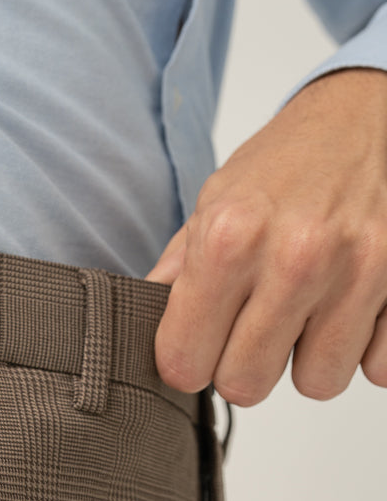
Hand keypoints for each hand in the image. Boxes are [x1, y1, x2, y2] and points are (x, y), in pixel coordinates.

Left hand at [144, 66, 386, 404]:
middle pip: (246, 385)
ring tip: (307, 313)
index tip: (198, 344)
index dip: (187, 360)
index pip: (185, 362)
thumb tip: (138, 319)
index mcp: (230, 238)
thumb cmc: (289, 162)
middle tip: (253, 331)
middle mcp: (296, 256)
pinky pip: (377, 369)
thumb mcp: (215, 201)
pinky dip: (364, 348)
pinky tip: (351, 309)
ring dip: (307, 359)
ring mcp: (360, 272)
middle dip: (245, 366)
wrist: (369, 115)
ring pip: (316, 383)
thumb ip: (178, 271)